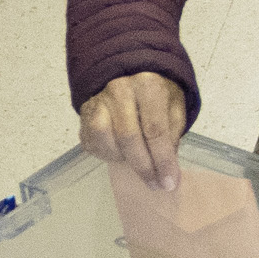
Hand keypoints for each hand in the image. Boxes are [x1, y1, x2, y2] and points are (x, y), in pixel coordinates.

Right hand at [78, 71, 192, 189]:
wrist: (127, 73)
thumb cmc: (156, 93)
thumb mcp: (174, 107)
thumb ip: (172, 134)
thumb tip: (168, 169)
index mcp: (147, 85)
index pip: (154, 129)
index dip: (162, 160)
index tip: (169, 182)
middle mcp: (119, 89)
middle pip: (128, 137)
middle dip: (144, 167)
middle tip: (155, 184)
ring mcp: (98, 100)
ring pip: (105, 140)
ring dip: (123, 159)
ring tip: (138, 163)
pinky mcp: (84, 113)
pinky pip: (92, 142)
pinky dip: (107, 154)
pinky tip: (121, 154)